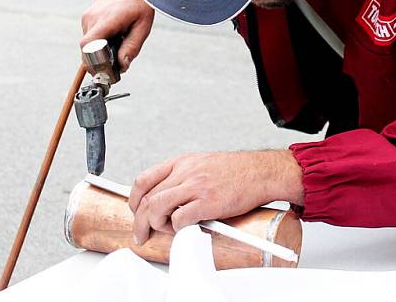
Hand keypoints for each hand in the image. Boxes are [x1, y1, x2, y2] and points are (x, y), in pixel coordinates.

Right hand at [81, 0, 153, 71]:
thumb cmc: (139, 5)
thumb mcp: (142, 27)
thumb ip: (132, 47)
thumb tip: (122, 66)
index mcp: (106, 19)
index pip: (88, 45)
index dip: (93, 61)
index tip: (107, 69)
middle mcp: (92, 17)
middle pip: (86, 49)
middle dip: (98, 60)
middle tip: (116, 63)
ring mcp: (87, 16)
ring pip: (87, 44)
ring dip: (99, 50)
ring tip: (117, 43)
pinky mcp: (87, 16)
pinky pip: (89, 36)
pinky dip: (98, 42)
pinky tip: (112, 36)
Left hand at [129, 150, 303, 242]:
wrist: (261, 172)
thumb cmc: (237, 171)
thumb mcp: (203, 164)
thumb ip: (184, 177)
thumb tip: (167, 197)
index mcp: (182, 162)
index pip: (145, 179)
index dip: (135, 199)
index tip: (136, 211)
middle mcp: (186, 171)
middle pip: (147, 197)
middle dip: (140, 220)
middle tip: (142, 232)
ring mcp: (196, 186)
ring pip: (157, 207)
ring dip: (155, 225)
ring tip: (165, 230)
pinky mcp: (208, 202)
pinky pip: (180, 219)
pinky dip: (177, 228)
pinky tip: (186, 228)